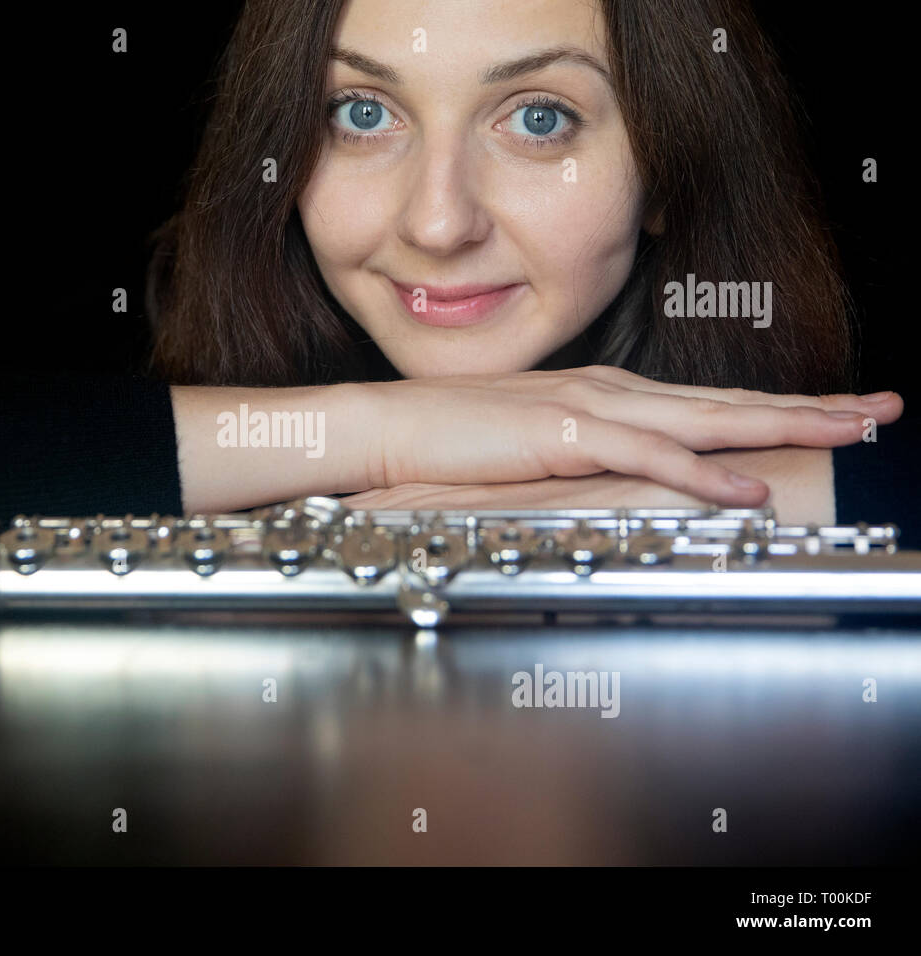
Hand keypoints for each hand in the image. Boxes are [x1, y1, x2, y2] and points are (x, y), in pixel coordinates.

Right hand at [357, 367, 897, 506]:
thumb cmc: (451, 436)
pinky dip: (701, 472)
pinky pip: (645, 456)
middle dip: (810, 407)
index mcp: (604, 391)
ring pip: (705, 418)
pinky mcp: (561, 434)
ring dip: (781, 426)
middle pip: (727, 400)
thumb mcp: (534, 441)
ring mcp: (588, 407)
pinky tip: (744, 487)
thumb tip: (627, 472)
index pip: (708, 401)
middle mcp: (609, 389)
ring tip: (845, 432)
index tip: (835, 411)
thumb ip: (585, 451)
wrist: (388, 423)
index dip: (777, 406)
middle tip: (881, 409)